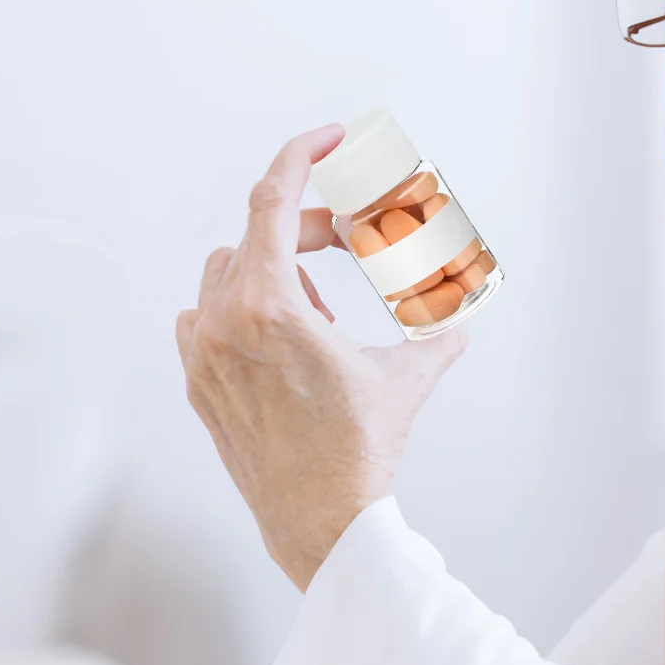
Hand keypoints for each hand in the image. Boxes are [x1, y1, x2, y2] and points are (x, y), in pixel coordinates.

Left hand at [176, 123, 465, 589]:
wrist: (321, 525)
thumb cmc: (358, 455)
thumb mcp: (405, 378)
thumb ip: (439, 331)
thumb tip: (466, 311)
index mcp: (268, 308)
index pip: (271, 199)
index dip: (301, 155)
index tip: (327, 138)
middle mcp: (223, 325)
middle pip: (255, 235)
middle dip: (304, 227)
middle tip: (344, 239)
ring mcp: (203, 357)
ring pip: (224, 274)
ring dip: (269, 268)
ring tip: (316, 304)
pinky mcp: (198, 386)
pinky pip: (205, 318)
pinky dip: (238, 308)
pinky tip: (280, 335)